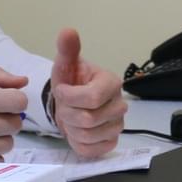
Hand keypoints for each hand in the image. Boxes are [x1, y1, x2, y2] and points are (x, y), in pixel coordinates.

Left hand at [49, 28, 126, 159]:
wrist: (73, 102)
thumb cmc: (71, 82)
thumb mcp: (66, 65)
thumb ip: (67, 49)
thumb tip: (67, 31)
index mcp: (112, 83)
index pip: (91, 98)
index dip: (69, 97)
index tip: (62, 91)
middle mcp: (120, 105)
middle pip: (87, 119)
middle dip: (68, 114)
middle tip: (65, 107)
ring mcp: (118, 126)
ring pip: (87, 136)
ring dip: (71, 128)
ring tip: (71, 117)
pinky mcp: (111, 142)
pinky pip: (90, 150)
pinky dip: (77, 142)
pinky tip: (77, 131)